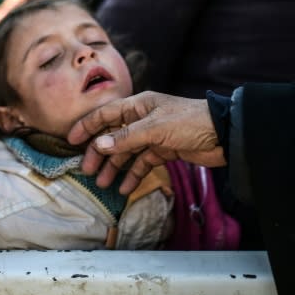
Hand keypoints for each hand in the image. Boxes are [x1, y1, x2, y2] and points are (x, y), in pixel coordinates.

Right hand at [67, 91, 225, 194]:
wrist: (223, 134)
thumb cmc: (189, 122)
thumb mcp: (155, 129)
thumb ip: (126, 138)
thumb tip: (99, 145)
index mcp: (138, 106)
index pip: (106, 115)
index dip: (88, 126)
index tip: (71, 140)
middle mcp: (143, 119)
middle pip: (114, 136)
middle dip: (99, 153)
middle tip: (87, 171)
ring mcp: (153, 135)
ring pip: (127, 152)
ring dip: (115, 167)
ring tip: (103, 184)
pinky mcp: (165, 150)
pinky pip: (143, 163)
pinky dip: (133, 174)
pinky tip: (125, 188)